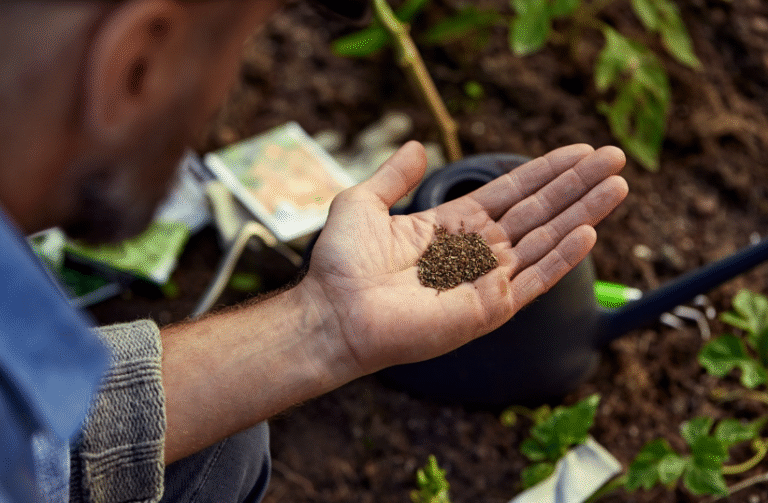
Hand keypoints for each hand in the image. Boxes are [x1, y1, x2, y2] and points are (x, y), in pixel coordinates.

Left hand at [302, 141, 626, 375]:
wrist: (334, 312)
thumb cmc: (341, 264)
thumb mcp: (363, 203)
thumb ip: (394, 175)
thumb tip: (416, 145)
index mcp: (452, 225)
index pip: (512, 192)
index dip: (547, 170)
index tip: (581, 150)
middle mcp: (475, 251)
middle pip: (539, 211)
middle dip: (577, 184)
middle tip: (616, 158)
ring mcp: (485, 280)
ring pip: (546, 240)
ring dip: (583, 212)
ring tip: (617, 185)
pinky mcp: (488, 308)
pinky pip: (534, 279)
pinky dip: (563, 257)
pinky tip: (590, 230)